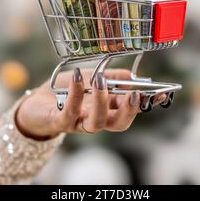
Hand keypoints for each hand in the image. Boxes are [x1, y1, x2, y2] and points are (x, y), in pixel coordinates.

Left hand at [15, 69, 166, 139]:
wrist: (37, 100)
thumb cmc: (66, 89)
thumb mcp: (92, 77)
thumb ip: (112, 77)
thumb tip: (133, 76)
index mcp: (107, 108)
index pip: (131, 108)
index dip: (147, 103)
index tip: (163, 92)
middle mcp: (96, 118)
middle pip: (119, 124)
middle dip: (129, 111)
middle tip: (133, 94)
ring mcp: (79, 122)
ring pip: (98, 124)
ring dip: (103, 102)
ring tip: (100, 80)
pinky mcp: (60, 121)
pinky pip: (71, 113)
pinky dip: (77, 94)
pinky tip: (79, 77)